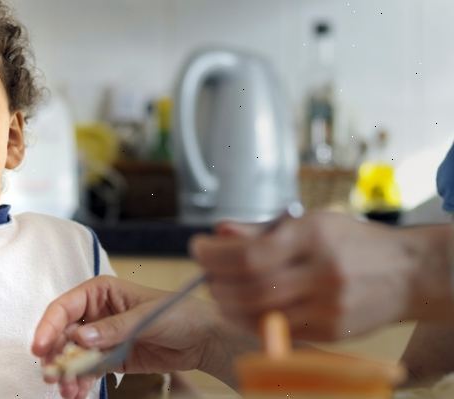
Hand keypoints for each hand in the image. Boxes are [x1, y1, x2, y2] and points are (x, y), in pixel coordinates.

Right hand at [32, 276, 220, 397]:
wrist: (203, 339)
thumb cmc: (178, 313)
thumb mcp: (146, 316)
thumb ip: (114, 328)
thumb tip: (81, 336)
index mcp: (101, 291)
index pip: (65, 307)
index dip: (49, 326)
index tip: (40, 347)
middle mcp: (97, 313)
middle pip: (63, 334)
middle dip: (55, 355)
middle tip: (52, 375)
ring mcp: (103, 337)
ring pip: (73, 356)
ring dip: (67, 373)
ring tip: (68, 391)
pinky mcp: (111, 358)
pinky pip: (88, 370)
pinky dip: (80, 382)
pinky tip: (77, 393)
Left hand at [191, 212, 444, 340]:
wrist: (406, 271)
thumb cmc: (352, 241)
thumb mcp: (310, 223)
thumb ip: (261, 230)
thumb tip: (220, 231)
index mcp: (314, 235)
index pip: (249, 253)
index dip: (214, 255)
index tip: (197, 248)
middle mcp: (322, 271)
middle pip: (250, 286)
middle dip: (216, 282)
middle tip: (205, 275)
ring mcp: (329, 306)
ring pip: (260, 313)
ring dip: (227, 305)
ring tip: (218, 292)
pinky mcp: (332, 332)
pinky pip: (278, 331)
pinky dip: (249, 322)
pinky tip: (240, 310)